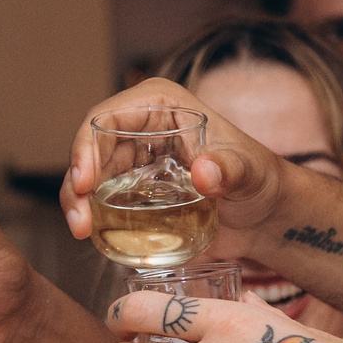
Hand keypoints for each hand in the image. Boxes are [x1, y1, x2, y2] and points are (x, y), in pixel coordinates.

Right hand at [60, 79, 291, 250]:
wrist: (265, 216)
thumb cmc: (262, 182)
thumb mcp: (250, 172)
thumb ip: (231, 170)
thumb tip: (203, 174)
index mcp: (163, 105)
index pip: (108, 118)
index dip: (86, 146)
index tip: (85, 182)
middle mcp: (142, 127)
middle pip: (90, 148)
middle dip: (76, 182)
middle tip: (79, 221)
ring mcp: (136, 159)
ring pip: (89, 175)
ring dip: (77, 202)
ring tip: (82, 231)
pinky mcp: (135, 190)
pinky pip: (103, 199)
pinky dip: (93, 215)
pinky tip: (92, 236)